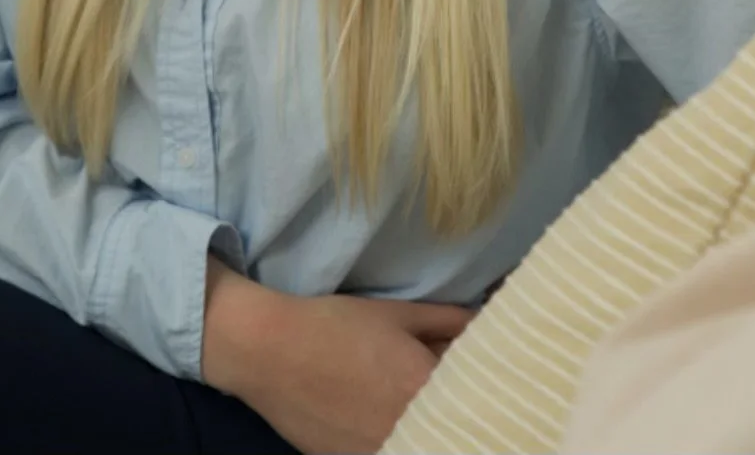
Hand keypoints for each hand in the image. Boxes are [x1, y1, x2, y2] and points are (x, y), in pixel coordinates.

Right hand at [202, 260, 473, 454]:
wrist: (270, 351)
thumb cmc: (336, 324)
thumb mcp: (397, 313)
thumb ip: (448, 321)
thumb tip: (485, 323)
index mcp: (425, 387)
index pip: (477, 392)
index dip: (480, 383)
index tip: (480, 372)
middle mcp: (410, 428)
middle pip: (450, 420)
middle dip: (454, 405)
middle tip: (439, 385)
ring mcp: (381, 452)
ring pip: (422, 439)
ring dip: (427, 424)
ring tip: (401, 396)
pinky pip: (391, 450)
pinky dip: (399, 438)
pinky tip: (379, 415)